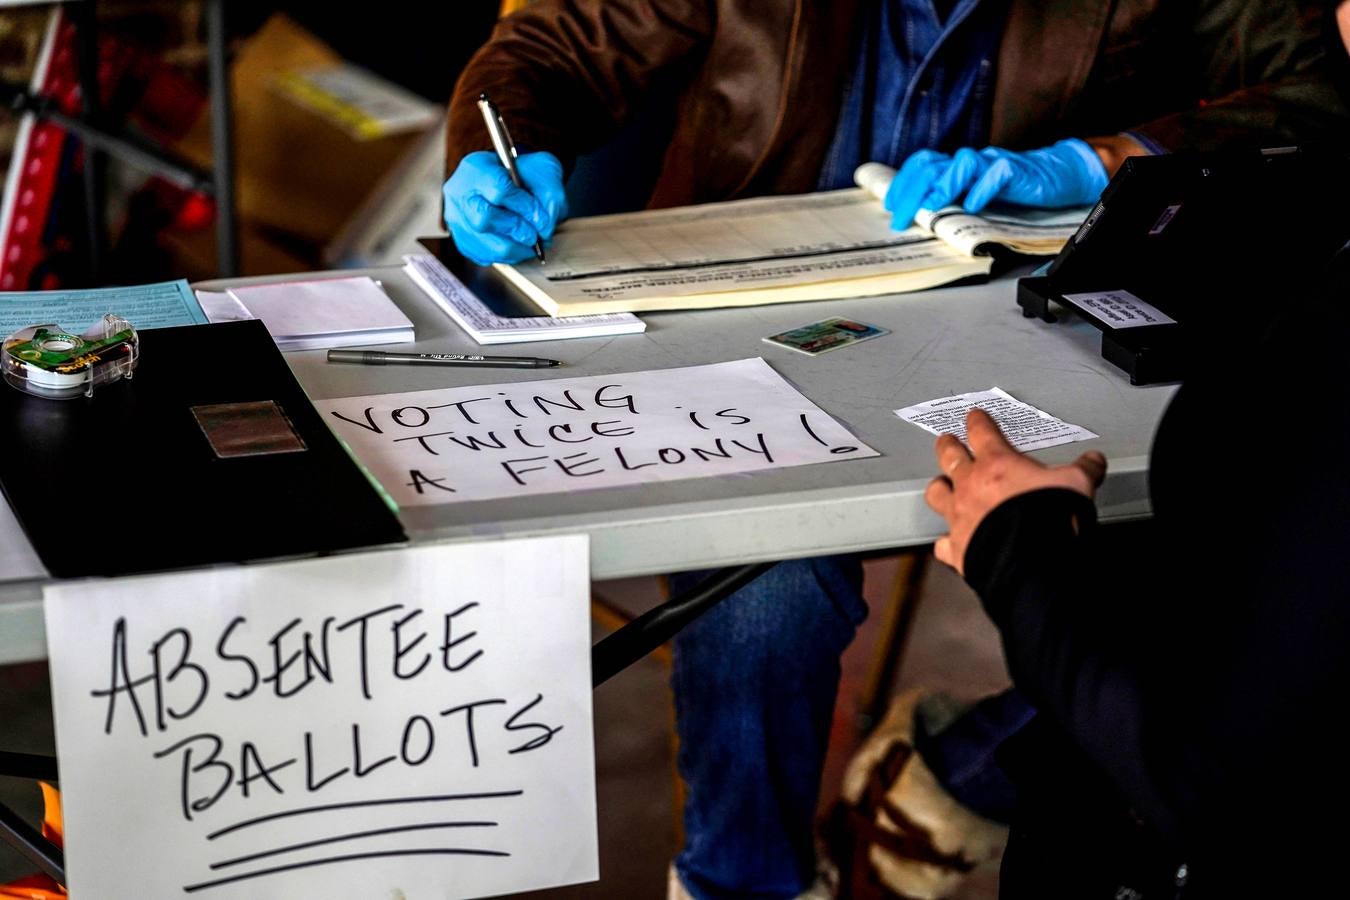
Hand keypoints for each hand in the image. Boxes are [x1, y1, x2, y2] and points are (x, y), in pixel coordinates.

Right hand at [442, 150, 568, 264]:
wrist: (509, 181)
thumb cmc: (524, 174)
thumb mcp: (543, 171)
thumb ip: (549, 195)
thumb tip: (544, 227)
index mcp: (477, 167)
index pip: (499, 189)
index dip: (525, 208)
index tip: (542, 218)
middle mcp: (459, 192)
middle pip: (483, 218)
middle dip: (516, 230)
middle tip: (534, 235)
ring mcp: (456, 217)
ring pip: (482, 243)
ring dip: (514, 248)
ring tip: (530, 244)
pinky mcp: (461, 239)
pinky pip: (482, 255)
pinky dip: (505, 256)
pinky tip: (516, 246)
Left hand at [885, 139, 1108, 227]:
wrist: (1056, 176)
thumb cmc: (1014, 188)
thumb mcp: (977, 196)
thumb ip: (953, 202)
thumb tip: (921, 220)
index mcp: (958, 166)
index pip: (922, 165)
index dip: (903, 182)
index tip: (889, 205)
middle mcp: (971, 161)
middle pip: (933, 164)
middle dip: (911, 191)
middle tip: (901, 217)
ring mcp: (993, 162)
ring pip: (962, 162)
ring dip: (943, 186)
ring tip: (931, 208)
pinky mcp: (1016, 170)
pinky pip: (997, 173)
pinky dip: (983, 190)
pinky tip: (973, 206)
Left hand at [923, 409, 1106, 574]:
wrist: (1032, 562)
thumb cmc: (1048, 519)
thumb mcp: (1076, 484)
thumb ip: (1083, 469)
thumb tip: (1094, 461)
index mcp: (997, 465)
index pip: (982, 432)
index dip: (977, 422)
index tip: (974, 417)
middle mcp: (971, 487)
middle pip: (950, 457)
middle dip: (948, 446)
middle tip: (946, 441)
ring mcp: (959, 517)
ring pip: (937, 494)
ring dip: (939, 488)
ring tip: (940, 485)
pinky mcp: (957, 548)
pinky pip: (943, 543)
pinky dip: (946, 542)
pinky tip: (949, 543)